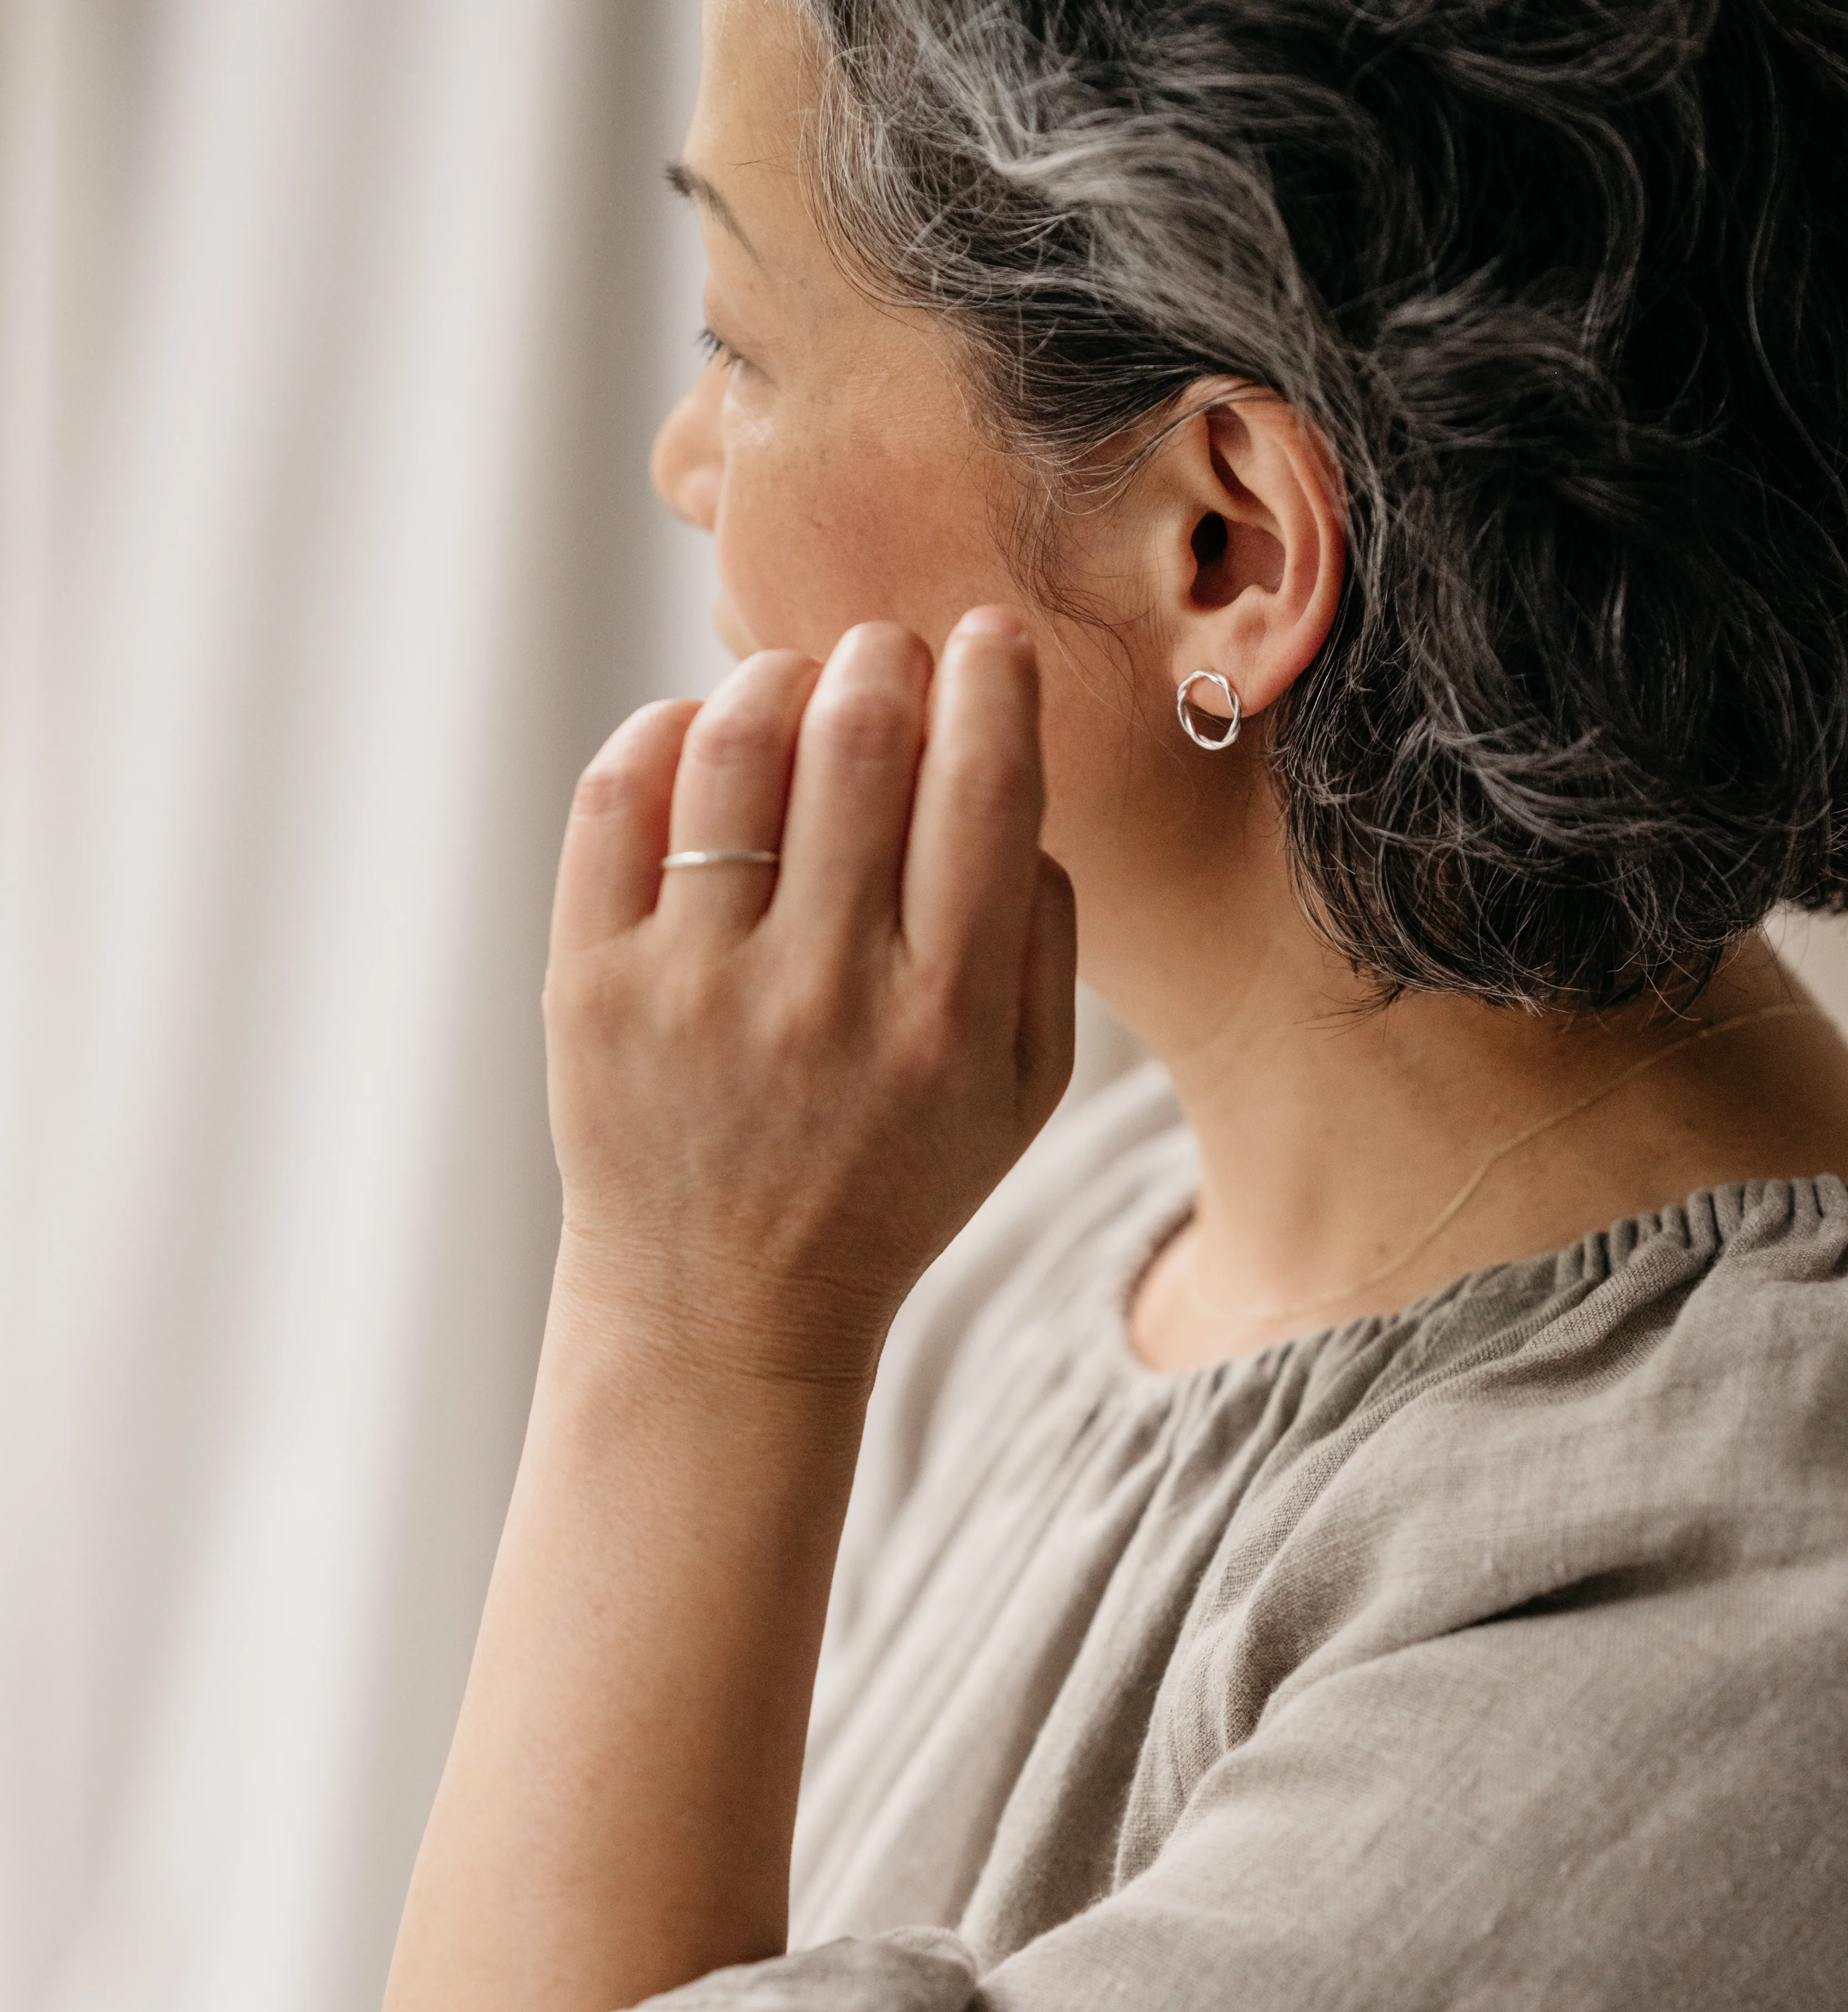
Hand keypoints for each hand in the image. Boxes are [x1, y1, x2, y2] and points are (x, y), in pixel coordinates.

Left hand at [543, 612, 1076, 1386]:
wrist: (725, 1309)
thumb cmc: (888, 1181)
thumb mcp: (1022, 1097)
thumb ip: (1045, 937)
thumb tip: (1009, 765)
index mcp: (948, 1019)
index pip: (983, 785)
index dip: (992, 678)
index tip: (985, 639)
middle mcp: (824, 996)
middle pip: (860, 736)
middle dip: (884, 660)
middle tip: (885, 664)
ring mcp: (695, 989)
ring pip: (735, 742)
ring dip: (776, 678)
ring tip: (795, 692)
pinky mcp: (590, 985)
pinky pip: (617, 795)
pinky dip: (665, 734)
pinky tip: (702, 750)